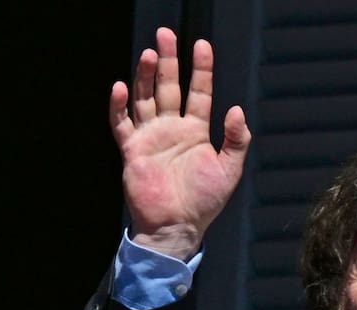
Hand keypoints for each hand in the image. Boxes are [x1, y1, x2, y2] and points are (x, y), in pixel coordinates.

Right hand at [109, 27, 250, 260]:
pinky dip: (120, 106)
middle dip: (169, 61)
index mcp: (196, 132)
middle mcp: (172, 129)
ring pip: (146, 98)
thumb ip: (236, 140)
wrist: (176, 227)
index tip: (202, 46)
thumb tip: (236, 109)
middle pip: (169, 87)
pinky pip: (122, 123)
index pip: (199, 92)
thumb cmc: (203, 202)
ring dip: (146, 77)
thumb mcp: (229, 171)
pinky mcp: (132, 150)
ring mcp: (151, 137)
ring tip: (150, 55)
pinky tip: (121, 87)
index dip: (201, 69)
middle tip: (166, 34)